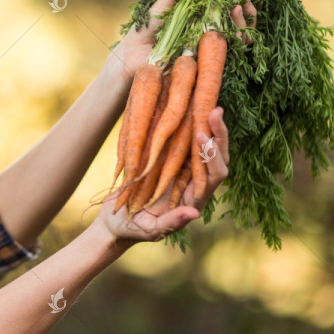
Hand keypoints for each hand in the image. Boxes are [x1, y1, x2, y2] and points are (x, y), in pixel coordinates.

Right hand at [93, 106, 229, 249]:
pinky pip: (183, 141)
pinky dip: (186, 125)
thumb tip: (194, 213)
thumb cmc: (131, 229)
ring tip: (205, 103)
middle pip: (216, 157)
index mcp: (194, 199)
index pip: (214, 176)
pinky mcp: (168, 161)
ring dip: (206, 125)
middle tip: (214, 110)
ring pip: (202, 146)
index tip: (202, 136)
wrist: (114, 221)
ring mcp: (181, 171)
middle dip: (218, 135)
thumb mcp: (150, 230)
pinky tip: (184, 108)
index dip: (212, 156)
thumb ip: (172, 223)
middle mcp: (193, 183)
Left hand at [107, 0, 257, 86]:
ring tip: (238, 9)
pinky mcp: (204, 64)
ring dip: (243, 24)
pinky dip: (234, 42)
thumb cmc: (146, 28)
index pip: (230, 10)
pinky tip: (232, 30)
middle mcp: (208, 35)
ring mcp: (208, 50)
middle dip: (247, 12)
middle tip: (244, 0)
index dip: (240, 2)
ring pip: (238, 40)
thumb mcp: (163, 3)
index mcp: (202, 19)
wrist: (132, 55)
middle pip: (239, 25)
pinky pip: (226, 56)